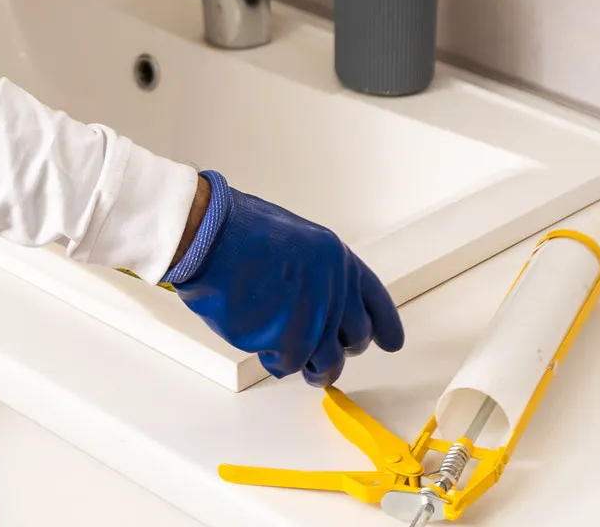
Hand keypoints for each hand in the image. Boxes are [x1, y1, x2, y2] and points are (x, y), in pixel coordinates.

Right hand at [164, 170, 402, 385]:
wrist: (210, 236)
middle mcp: (335, 288)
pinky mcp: (289, 340)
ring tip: (294, 361)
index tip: (389, 342)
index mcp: (337, 260)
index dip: (385, 326)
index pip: (376, 302)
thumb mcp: (294, 239)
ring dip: (311, 367)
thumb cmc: (237, 232)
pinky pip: (289, 365)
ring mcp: (314, 317)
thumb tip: (317, 301)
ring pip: (328, 363)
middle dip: (338, 349)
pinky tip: (261, 342)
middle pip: (354, 339)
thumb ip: (315, 272)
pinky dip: (275, 360)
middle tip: (317, 350)